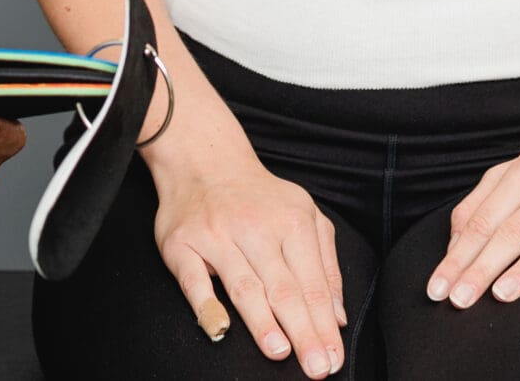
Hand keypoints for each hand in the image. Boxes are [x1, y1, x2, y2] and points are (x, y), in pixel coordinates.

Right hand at [150, 148, 346, 377]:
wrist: (204, 159)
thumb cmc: (259, 197)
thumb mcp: (304, 215)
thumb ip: (325, 265)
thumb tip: (337, 316)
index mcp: (292, 221)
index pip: (313, 284)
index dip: (324, 325)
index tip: (333, 358)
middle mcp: (255, 227)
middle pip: (283, 288)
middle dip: (303, 331)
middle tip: (316, 368)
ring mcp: (216, 235)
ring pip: (244, 285)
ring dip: (262, 321)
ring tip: (279, 351)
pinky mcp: (182, 244)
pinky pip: (194, 280)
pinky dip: (206, 305)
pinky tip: (221, 329)